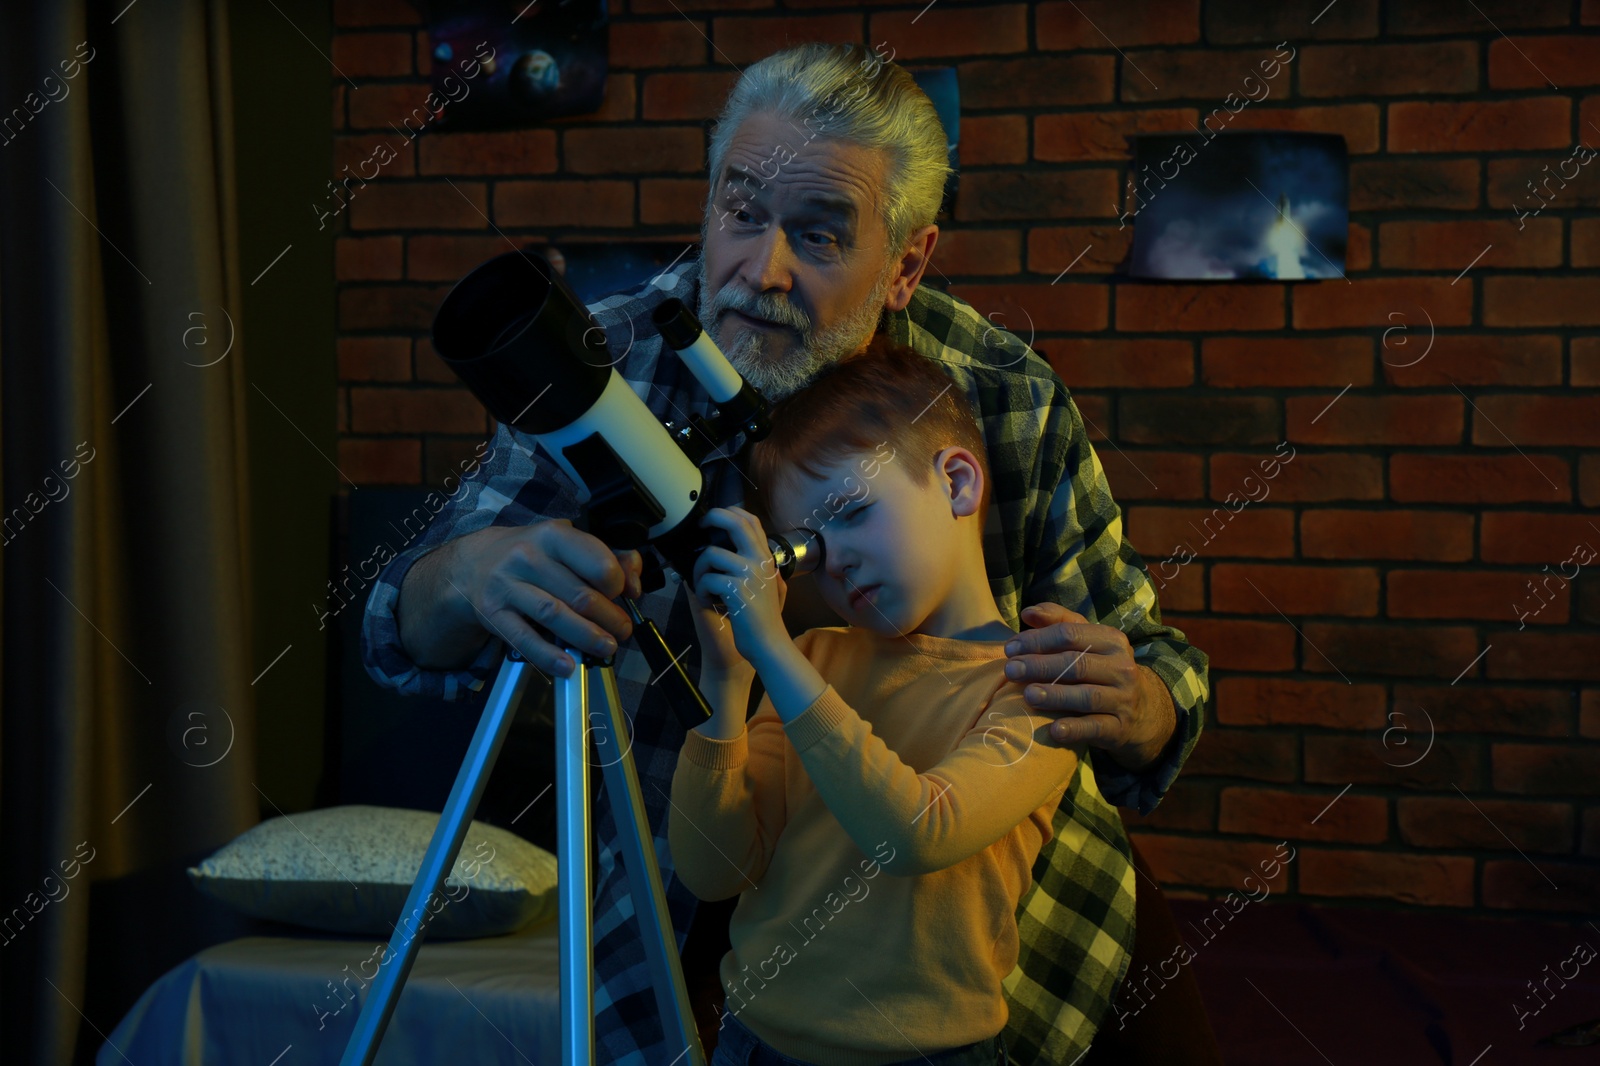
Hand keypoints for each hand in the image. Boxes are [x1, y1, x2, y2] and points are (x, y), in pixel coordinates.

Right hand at [446, 519, 642, 676]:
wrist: (473, 563)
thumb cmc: (533, 555)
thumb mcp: (567, 544)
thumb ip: (607, 557)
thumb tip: (633, 585)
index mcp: (553, 535)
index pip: (596, 561)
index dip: (618, 584)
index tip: (624, 596)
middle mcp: (528, 556)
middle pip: (579, 594)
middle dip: (609, 618)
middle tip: (622, 630)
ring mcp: (507, 585)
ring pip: (555, 615)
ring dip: (587, 637)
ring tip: (606, 647)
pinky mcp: (493, 613)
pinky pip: (524, 638)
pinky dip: (548, 656)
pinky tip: (567, 665)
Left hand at [690, 507, 788, 670]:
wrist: (769, 646)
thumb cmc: (764, 620)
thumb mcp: (770, 586)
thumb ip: (758, 567)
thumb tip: (732, 550)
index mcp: (766, 558)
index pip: (751, 521)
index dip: (730, 511)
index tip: (714, 518)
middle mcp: (761, 561)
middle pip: (735, 522)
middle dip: (713, 517)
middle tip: (701, 526)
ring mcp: (750, 574)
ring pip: (711, 554)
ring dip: (699, 571)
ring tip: (704, 587)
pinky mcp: (736, 590)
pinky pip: (708, 579)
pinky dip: (702, 592)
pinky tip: (709, 603)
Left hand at [1003, 601, 1174, 769]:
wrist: (1141, 711)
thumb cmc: (1101, 669)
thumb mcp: (1088, 641)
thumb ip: (1059, 623)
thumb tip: (1028, 613)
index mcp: (1111, 640)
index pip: (1070, 634)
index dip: (1037, 640)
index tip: (1010, 648)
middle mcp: (1121, 667)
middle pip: (1076, 664)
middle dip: (1040, 666)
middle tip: (1010, 670)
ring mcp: (1123, 699)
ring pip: (1087, 696)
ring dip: (1056, 695)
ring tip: (1028, 695)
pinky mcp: (1120, 728)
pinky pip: (1096, 728)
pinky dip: (1075, 729)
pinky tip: (1054, 730)